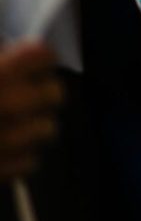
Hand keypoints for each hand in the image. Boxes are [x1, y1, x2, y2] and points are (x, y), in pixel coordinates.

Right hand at [0, 39, 64, 182]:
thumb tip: (11, 48)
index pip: (43, 55)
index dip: (38, 58)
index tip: (31, 62)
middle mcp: (6, 105)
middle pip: (55, 94)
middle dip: (41, 93)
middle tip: (22, 93)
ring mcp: (5, 142)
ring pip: (48, 130)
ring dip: (34, 126)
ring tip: (13, 123)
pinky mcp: (0, 172)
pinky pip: (31, 161)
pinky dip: (20, 155)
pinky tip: (3, 147)